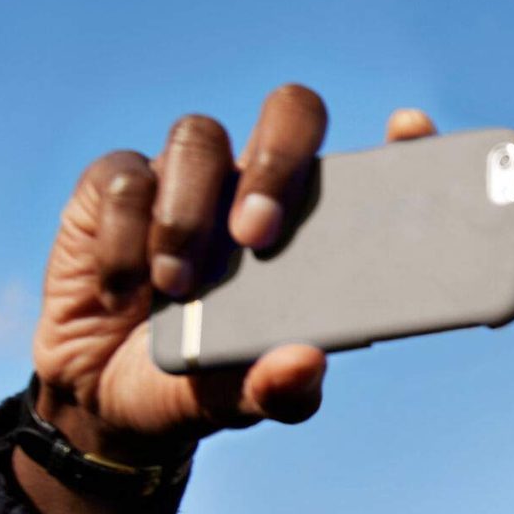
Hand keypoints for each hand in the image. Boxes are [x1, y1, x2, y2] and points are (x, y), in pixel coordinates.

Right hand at [15, 95, 435, 513]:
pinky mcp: (117, 184)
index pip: (370, 165)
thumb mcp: (239, 400)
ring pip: (198, 137)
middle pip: (290, 113)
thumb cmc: (196, 383)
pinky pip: (126, 176)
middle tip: (258, 236)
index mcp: (312, 227)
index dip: (402, 139)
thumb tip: (306, 362)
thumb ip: (278, 390)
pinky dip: (123, 236)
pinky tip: (125, 289)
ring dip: (187, 214)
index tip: (411, 129)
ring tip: (178, 286)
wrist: (103, 397)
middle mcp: (255, 185)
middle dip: (277, 162)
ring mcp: (188, 177)